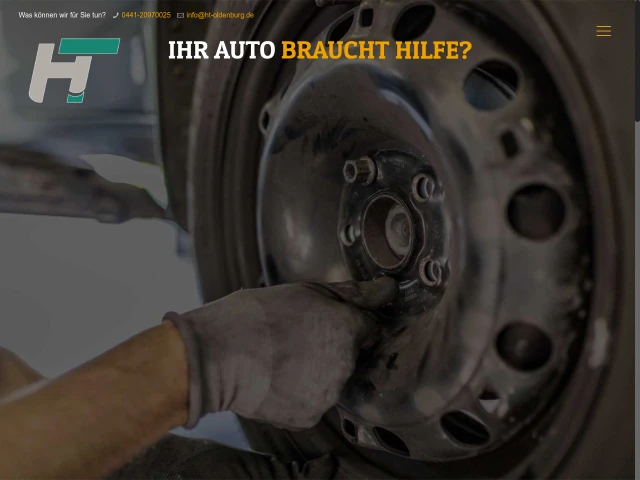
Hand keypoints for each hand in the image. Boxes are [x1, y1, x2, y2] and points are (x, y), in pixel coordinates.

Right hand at [164, 277, 396, 429]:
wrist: (217, 356)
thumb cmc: (255, 318)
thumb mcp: (305, 291)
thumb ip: (353, 293)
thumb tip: (387, 289)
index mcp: (348, 329)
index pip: (370, 328)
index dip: (350, 323)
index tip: (329, 322)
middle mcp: (345, 364)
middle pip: (352, 355)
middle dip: (333, 345)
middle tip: (298, 335)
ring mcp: (328, 394)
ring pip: (333, 379)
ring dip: (318, 370)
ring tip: (284, 356)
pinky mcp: (310, 416)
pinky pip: (314, 401)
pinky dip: (301, 392)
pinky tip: (279, 376)